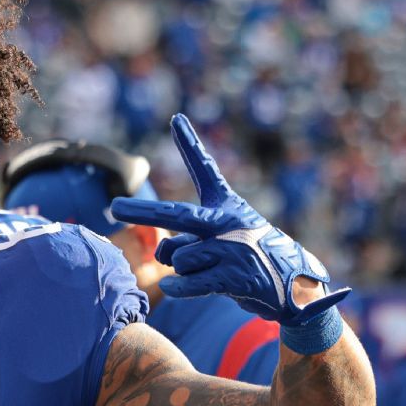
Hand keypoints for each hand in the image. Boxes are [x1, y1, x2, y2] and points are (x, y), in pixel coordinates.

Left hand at [109, 114, 347, 325]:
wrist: (292, 282)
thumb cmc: (246, 256)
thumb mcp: (217, 239)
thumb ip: (183, 240)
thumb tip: (162, 251)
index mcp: (225, 204)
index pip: (205, 169)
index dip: (189, 144)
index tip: (175, 118)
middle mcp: (227, 220)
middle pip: (175, 215)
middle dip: (142, 212)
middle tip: (113, 207)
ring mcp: (231, 248)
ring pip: (178, 258)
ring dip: (182, 270)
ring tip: (210, 270)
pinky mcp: (234, 276)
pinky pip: (186, 282)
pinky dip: (177, 288)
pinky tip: (175, 288)